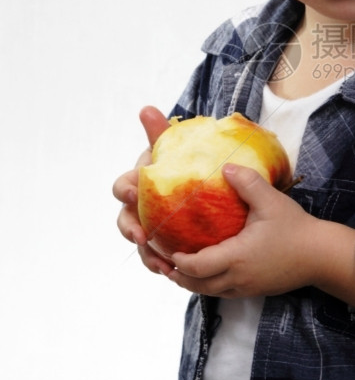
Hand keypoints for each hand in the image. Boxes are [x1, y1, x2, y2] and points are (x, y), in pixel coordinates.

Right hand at [113, 106, 172, 275]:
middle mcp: (140, 205)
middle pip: (124, 219)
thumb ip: (161, 131)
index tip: (134, 194)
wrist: (208, 181)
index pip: (123, 186)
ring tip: (162, 264)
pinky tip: (172, 270)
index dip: (125, 191)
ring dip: (146, 255)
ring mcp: (150, 224)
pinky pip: (156, 256)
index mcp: (140, 181)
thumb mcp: (176, 146)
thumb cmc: (187, 160)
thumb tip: (146, 109)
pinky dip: (161, 263)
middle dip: (130, 229)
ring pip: (139, 242)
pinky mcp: (164, 240)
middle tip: (143, 236)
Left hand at [167, 164, 320, 296]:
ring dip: (193, 282)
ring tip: (180, 267)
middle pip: (197, 285)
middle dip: (178, 275)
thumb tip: (226, 167)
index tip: (168, 247)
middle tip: (165, 261)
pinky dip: (209, 284)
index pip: (196, 267)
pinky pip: (223, 292)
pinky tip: (208, 269)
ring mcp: (246, 288)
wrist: (321, 256)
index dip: (178, 260)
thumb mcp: (271, 201)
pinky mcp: (255, 291)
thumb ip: (247, 182)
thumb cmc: (296, 228)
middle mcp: (237, 278)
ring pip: (209, 292)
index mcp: (236, 258)